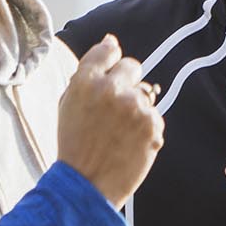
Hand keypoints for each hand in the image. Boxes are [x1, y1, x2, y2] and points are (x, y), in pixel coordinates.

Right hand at [58, 36, 164, 206]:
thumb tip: (110, 41)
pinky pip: (154, 115)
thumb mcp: (70, 102)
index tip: (110, 73)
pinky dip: (146, 127)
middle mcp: (110, 89)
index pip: (108, 50)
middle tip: (114, 109)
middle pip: (132, 66)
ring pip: (145, 94)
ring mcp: (134, 106)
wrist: (87, 184)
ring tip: (119, 132)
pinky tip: (130, 142)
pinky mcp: (152, 124)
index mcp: (85, 81)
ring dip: (136, 108)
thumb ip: (89, 71)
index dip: (111, 61)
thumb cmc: (76, 143)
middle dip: (127, 83)